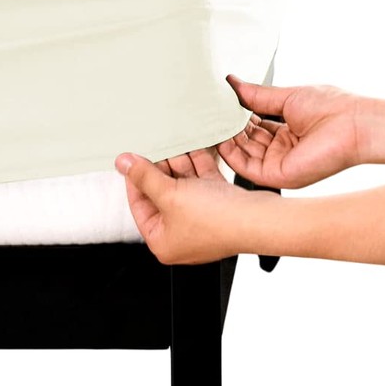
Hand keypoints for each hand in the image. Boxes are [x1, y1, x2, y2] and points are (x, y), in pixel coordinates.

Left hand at [114, 147, 264, 263]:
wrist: (261, 219)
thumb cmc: (218, 220)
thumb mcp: (169, 194)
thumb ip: (144, 176)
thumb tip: (123, 163)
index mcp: (163, 242)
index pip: (139, 205)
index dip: (134, 180)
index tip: (131, 159)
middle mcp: (181, 234)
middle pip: (161, 193)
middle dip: (160, 168)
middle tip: (154, 146)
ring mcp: (201, 220)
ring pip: (182, 184)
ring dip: (179, 163)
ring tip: (174, 143)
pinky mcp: (219, 206)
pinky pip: (201, 182)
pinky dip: (197, 165)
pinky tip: (195, 147)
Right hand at [217, 75, 371, 188]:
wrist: (353, 124)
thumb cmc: (333, 109)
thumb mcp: (285, 96)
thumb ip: (255, 94)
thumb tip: (232, 82)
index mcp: (286, 133)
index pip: (252, 127)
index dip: (235, 118)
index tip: (217, 106)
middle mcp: (281, 151)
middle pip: (244, 141)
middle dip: (226, 128)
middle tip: (208, 115)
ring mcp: (278, 164)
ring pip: (241, 155)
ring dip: (224, 140)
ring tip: (210, 124)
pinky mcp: (277, 175)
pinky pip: (245, 168)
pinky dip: (230, 154)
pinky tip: (221, 138)